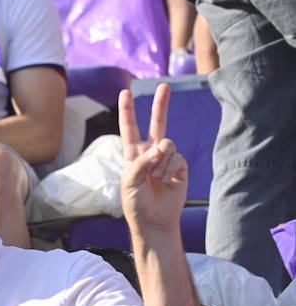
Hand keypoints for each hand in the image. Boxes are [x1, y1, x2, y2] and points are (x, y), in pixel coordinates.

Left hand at [119, 84, 186, 234]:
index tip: (125, 93)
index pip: (129, 128)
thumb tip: (160, 147)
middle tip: (164, 85)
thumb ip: (141, 162)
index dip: (127, 111)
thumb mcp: (129, 182)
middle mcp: (150, 153)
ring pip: (167, 144)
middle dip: (160, 104)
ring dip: (160, 162)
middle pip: (157, 123)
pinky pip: (176, 158)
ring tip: (155, 179)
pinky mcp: (180, 166)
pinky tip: (166, 181)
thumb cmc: (136, 203)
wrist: (154, 220)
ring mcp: (166, 159)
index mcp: (133, 154)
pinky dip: (170, 170)